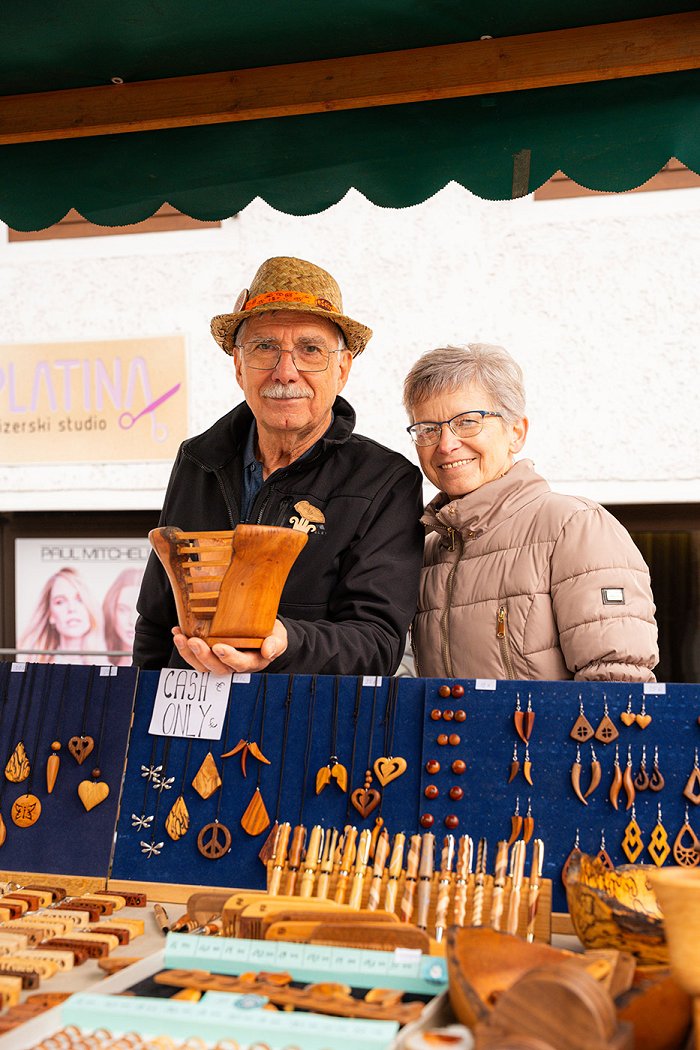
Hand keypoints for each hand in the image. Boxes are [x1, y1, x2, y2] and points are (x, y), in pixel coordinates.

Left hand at [171, 619, 287, 674]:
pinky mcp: (209, 653)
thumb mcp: (279, 637)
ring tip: (180, 637)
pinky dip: (183, 644)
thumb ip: (275, 643)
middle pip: (216, 667)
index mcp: (251, 662)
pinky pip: (194, 653)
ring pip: (201, 664)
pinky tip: (178, 630)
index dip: (229, 658)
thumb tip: (268, 650)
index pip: (239, 664)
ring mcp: (219, 660)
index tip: (219, 647)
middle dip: (203, 656)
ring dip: (188, 652)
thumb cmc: (270, 635)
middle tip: (194, 641)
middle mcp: (232, 665)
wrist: (263, 631)